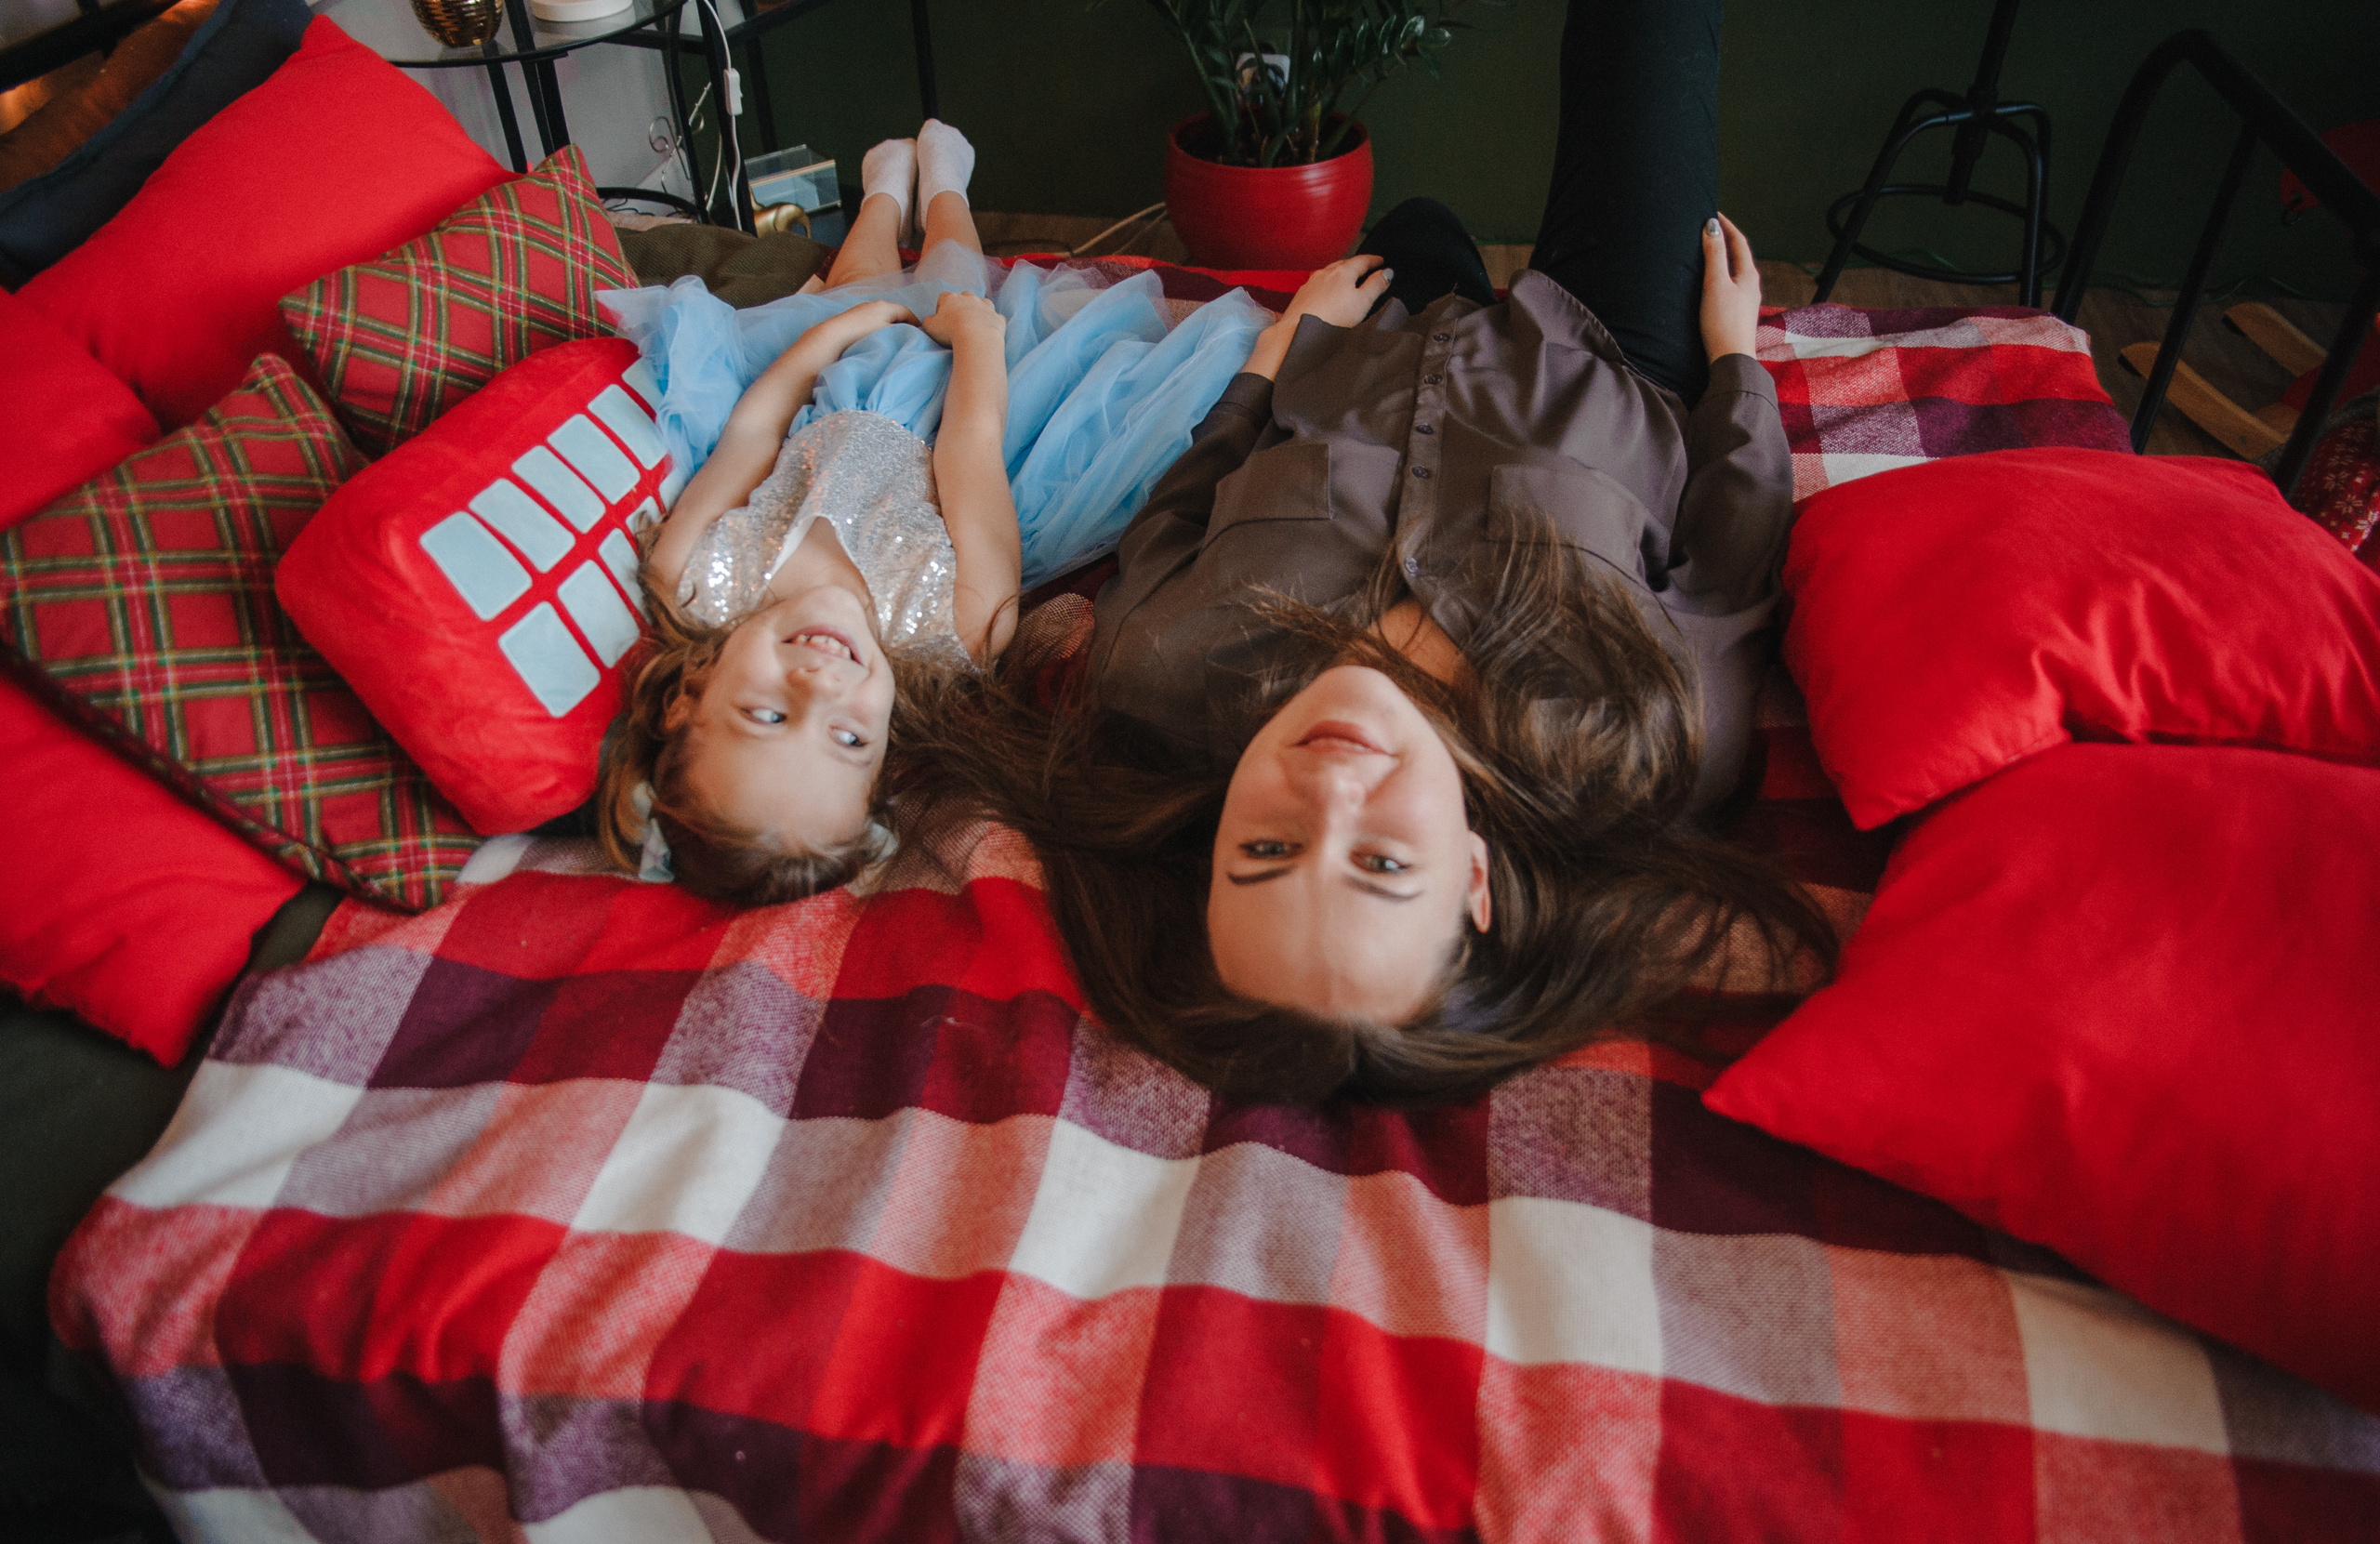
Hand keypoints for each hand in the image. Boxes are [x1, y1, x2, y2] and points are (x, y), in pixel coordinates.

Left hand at [796, 299, 918, 357]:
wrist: (833, 336)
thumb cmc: (863, 335)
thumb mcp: (888, 334)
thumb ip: (903, 333)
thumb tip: (913, 334)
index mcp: (886, 306)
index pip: (907, 312)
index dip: (916, 323)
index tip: (922, 334)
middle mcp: (874, 304)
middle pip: (894, 314)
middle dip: (902, 325)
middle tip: (908, 338)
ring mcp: (861, 309)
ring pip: (881, 318)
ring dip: (889, 327)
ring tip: (892, 340)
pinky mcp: (851, 317)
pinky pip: (870, 321)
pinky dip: (877, 328)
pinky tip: (874, 339)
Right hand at [918, 288, 1004, 347]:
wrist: (976, 337)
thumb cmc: (950, 331)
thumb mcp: (930, 327)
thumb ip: (928, 321)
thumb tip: (930, 320)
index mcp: (951, 298)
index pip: (943, 298)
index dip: (941, 308)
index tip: (941, 321)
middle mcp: (970, 298)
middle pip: (965, 297)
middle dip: (962, 306)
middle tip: (958, 322)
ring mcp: (986, 307)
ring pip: (983, 303)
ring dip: (980, 311)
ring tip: (975, 324)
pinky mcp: (997, 318)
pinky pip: (997, 317)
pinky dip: (994, 321)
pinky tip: (990, 329)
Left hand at [1279, 253, 1393, 332]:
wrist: (1298, 332)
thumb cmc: (1331, 320)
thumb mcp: (1362, 302)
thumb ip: (1376, 285)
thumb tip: (1387, 272)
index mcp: (1343, 272)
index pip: (1362, 260)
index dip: (1374, 260)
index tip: (1381, 261)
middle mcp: (1325, 273)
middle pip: (1345, 264)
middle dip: (1357, 265)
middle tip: (1366, 268)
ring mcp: (1311, 283)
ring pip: (1330, 272)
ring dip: (1341, 273)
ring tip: (1348, 279)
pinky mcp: (1302, 295)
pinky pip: (1318, 283)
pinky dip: (1328, 284)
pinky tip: (1328, 292)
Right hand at [1700, 213, 1761, 362]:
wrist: (1731, 359)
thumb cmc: (1723, 323)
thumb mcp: (1715, 284)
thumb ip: (1714, 254)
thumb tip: (1712, 226)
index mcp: (1749, 275)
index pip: (1739, 241)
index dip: (1726, 225)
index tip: (1713, 213)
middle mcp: (1751, 286)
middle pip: (1739, 255)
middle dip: (1726, 239)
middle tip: (1710, 228)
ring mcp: (1746, 301)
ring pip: (1735, 271)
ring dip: (1724, 258)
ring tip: (1709, 250)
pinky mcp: (1738, 314)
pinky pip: (1731, 286)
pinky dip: (1722, 275)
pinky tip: (1713, 283)